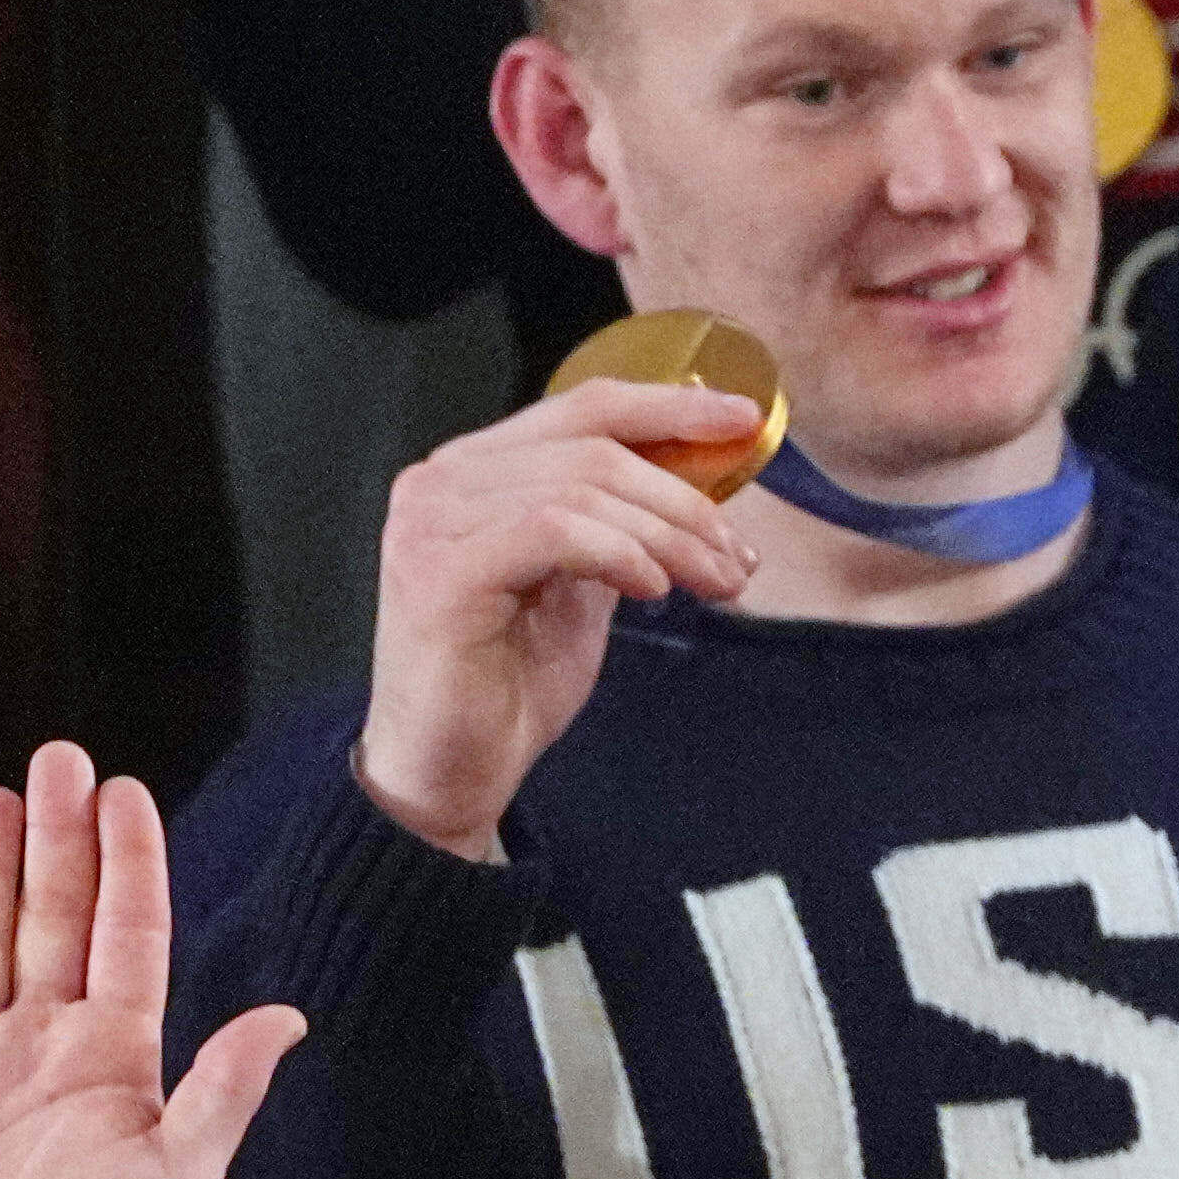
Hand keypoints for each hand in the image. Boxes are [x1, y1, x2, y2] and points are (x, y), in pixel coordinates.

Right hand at [0, 750, 303, 1178]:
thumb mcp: (180, 1177)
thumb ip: (225, 1089)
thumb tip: (292, 1017)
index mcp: (112, 1059)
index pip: (124, 935)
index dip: (127, 864)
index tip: (126, 793)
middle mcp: (40, 1046)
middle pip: (52, 918)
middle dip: (58, 839)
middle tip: (60, 759)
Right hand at [351, 380, 768, 865]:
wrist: (450, 772)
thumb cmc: (508, 685)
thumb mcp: (582, 587)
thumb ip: (619, 526)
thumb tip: (701, 484)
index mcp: (476, 470)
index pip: (585, 407)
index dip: (671, 407)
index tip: (745, 421)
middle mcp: (443, 481)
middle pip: (595, 448)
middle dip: (685, 501)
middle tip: (737, 559)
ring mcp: (433, 522)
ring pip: (583, 488)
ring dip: (668, 536)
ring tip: (713, 584)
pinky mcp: (441, 572)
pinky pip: (554, 530)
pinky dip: (620, 554)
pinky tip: (651, 590)